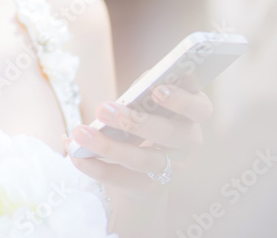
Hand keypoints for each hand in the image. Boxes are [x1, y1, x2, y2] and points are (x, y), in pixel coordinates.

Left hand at [63, 84, 212, 195]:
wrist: (150, 153)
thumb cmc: (150, 109)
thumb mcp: (152, 95)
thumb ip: (146, 89)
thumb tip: (128, 94)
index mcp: (195, 114)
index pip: (200, 109)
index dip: (181, 101)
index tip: (156, 90)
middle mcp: (190, 143)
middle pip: (169, 135)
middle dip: (135, 121)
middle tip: (102, 108)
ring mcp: (174, 168)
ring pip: (145, 161)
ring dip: (110, 147)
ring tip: (80, 134)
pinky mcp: (152, 187)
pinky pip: (124, 180)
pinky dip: (97, 168)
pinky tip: (76, 156)